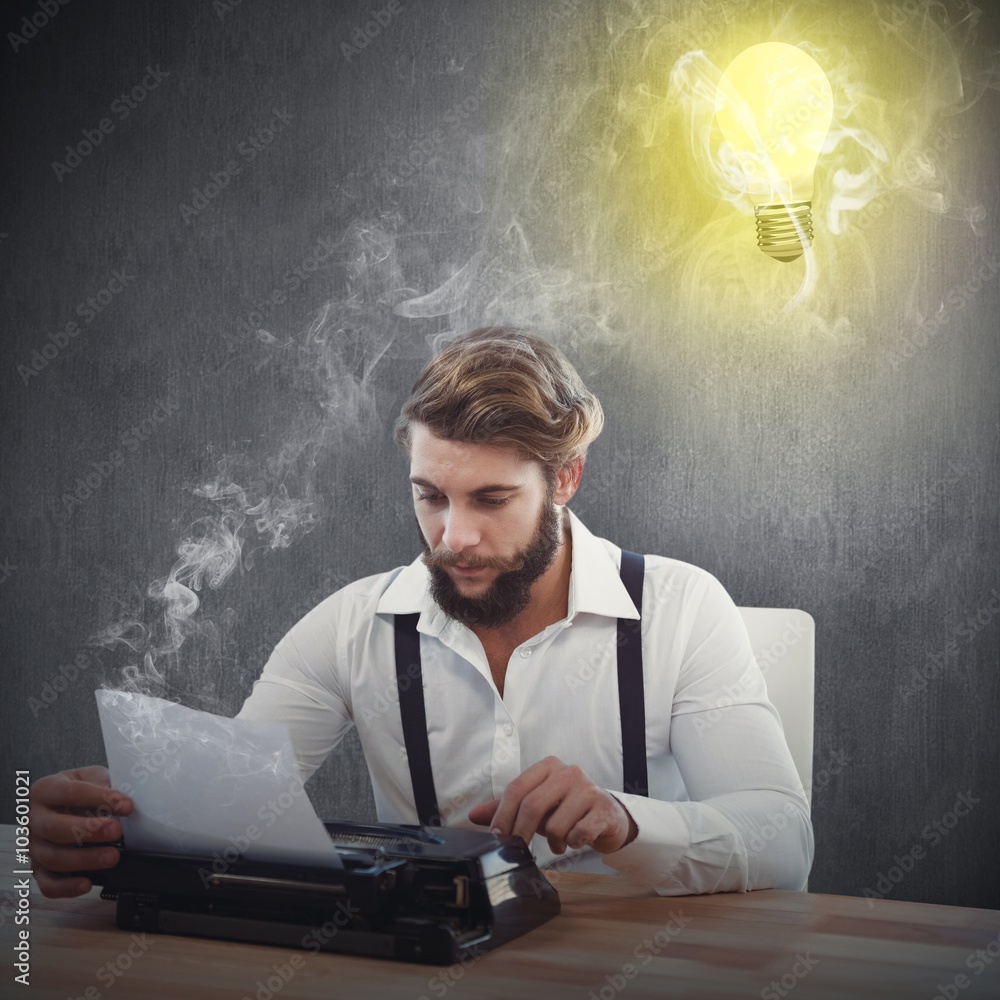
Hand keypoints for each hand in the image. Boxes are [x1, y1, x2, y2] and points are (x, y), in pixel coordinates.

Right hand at [29, 766, 133, 897]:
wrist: (66, 801)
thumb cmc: (80, 789)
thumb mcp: (92, 777)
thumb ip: (105, 784)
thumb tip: (125, 800)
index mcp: (45, 790)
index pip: (70, 793)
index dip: (100, 798)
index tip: (126, 804)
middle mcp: (34, 819)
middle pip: (55, 828)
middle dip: (88, 830)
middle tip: (116, 831)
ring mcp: (33, 846)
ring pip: (52, 858)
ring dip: (84, 859)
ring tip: (112, 857)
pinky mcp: (38, 869)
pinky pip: (48, 883)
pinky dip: (67, 887)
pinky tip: (87, 883)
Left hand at [467, 756, 637, 854]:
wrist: (607, 816)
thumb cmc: (567, 809)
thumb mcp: (536, 805)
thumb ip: (507, 808)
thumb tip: (474, 815)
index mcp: (548, 766)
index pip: (517, 788)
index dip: (503, 815)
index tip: (497, 835)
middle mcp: (569, 772)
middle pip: (533, 805)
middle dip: (521, 832)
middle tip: (519, 848)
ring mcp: (589, 789)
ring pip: (556, 824)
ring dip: (553, 841)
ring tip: (559, 840)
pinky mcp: (604, 809)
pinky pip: (578, 833)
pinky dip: (572, 843)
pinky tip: (576, 840)